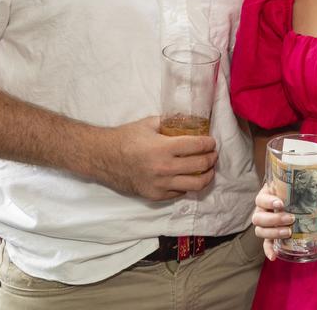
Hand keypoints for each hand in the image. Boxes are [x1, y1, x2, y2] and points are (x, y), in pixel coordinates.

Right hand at [96, 116, 216, 200]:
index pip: (197, 146)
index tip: (212, 142)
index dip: (209, 143)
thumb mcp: (149, 124)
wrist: (103, 158)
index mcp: (164, 148)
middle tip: (213, 154)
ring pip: (195, 185)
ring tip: (208, 170)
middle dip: (211, 159)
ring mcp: (160, 185)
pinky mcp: (155, 196)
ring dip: (206, 176)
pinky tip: (188, 177)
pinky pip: (180, 193)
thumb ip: (170, 122)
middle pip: (200, 166)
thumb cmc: (126, 138)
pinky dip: (188, 185)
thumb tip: (189, 120)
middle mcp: (164, 169)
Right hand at [253, 184, 294, 259]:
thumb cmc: (291, 193)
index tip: (281, 203)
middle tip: (290, 218)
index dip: (269, 202)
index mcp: (267, 196)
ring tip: (288, 232)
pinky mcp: (268, 235)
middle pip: (258, 217)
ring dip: (273, 233)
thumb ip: (314, 193)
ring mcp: (264, 224)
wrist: (285, 198)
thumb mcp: (298, 190)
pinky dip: (268, 250)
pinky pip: (265, 244)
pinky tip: (274, 257)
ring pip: (259, 230)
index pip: (261, 198)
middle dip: (274, 219)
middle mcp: (261, 210)